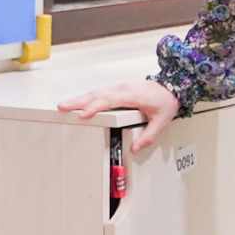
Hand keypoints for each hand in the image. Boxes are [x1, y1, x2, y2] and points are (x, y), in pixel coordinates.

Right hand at [57, 79, 179, 153]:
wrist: (172, 85)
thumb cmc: (166, 101)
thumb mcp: (162, 121)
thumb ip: (149, 135)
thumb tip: (135, 148)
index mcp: (133, 95)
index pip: (110, 101)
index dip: (95, 107)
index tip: (83, 114)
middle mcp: (123, 89)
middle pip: (97, 95)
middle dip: (78, 101)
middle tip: (62, 107)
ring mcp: (119, 87)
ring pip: (96, 92)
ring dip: (79, 99)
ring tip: (64, 106)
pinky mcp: (117, 88)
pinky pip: (100, 93)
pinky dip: (87, 97)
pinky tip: (78, 103)